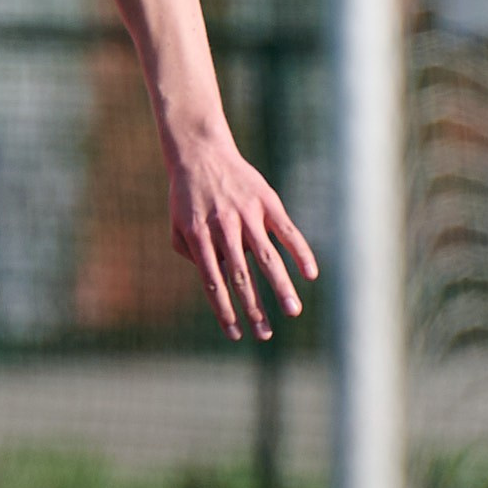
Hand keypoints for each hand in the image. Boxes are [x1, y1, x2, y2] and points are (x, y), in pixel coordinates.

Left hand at [169, 136, 317, 341]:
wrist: (200, 152)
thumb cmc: (187, 196)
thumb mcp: (177, 226)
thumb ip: (192, 255)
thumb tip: (216, 281)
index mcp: (199, 236)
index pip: (213, 283)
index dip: (224, 310)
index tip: (235, 334)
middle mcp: (223, 227)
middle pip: (241, 276)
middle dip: (254, 308)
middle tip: (265, 334)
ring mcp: (248, 214)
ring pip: (268, 257)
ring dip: (281, 287)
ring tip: (293, 312)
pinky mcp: (268, 202)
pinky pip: (287, 232)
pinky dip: (300, 252)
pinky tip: (310, 274)